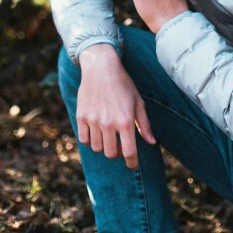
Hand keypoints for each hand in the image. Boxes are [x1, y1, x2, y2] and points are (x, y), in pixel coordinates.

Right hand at [77, 44, 156, 168]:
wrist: (101, 68)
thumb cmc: (123, 84)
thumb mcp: (138, 102)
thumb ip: (144, 124)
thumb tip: (151, 142)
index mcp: (126, 121)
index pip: (129, 152)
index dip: (132, 162)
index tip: (133, 164)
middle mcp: (109, 123)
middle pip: (111, 154)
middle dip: (118, 153)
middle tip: (120, 144)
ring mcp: (93, 120)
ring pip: (97, 148)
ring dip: (104, 146)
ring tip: (108, 135)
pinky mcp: (81, 116)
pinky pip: (84, 139)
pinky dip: (90, 140)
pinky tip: (96, 131)